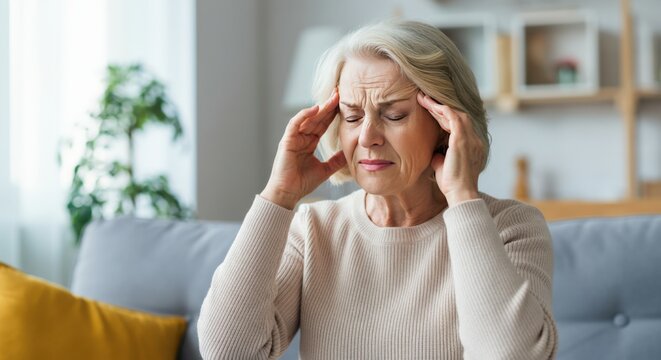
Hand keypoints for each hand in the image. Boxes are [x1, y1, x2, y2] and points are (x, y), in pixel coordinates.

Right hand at [261, 90, 346, 208]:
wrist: (288, 193)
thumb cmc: (302, 183)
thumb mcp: (325, 170)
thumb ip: (336, 161)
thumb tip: (350, 155)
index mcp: (309, 143)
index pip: (323, 124)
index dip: (333, 113)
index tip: (346, 103)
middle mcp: (301, 137)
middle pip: (317, 118)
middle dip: (329, 105)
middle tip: (340, 93)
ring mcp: (293, 138)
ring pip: (308, 118)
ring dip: (320, 107)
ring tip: (333, 98)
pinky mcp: (287, 140)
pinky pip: (295, 124)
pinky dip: (305, 115)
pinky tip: (316, 108)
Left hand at [417, 92, 482, 206]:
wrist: (460, 194)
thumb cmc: (452, 184)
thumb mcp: (444, 167)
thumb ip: (441, 158)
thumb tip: (435, 155)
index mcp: (472, 145)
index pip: (457, 125)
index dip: (442, 116)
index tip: (429, 110)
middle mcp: (474, 139)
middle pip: (457, 116)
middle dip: (439, 107)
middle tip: (424, 98)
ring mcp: (471, 138)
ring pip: (455, 114)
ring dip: (438, 106)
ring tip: (423, 99)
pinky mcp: (462, 140)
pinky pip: (453, 118)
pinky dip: (442, 110)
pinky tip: (431, 105)